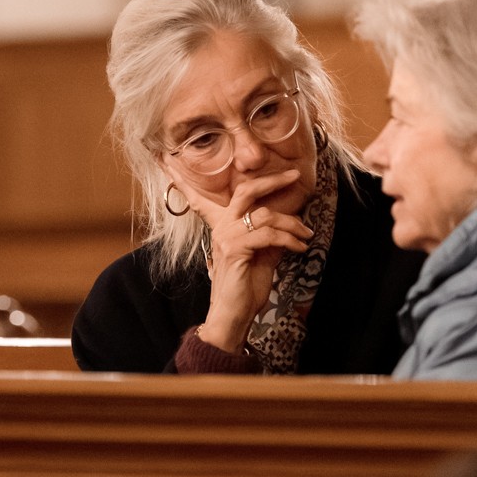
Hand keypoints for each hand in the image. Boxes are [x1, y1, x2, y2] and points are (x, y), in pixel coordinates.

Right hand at [172, 169, 313, 353]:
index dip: (189, 179)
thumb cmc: (246, 288)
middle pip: (246, 191)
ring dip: (293, 224)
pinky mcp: (236, 250)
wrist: (234, 315)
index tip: (170, 161)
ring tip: (306, 235)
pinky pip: (268, 235)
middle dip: (272, 180)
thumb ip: (270, 237)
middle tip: (294, 175)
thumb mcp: (262, 257)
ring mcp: (227, 237)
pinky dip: (289, 240)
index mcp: (224, 227)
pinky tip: (299, 248)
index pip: (207, 198)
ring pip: (265, 215)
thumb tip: (290, 225)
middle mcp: (222, 227)